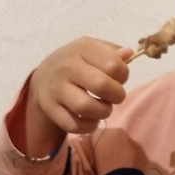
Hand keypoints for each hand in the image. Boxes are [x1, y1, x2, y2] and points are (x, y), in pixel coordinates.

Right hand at [22, 38, 131, 156]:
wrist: (45, 77)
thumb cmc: (78, 63)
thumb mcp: (93, 50)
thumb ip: (113, 52)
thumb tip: (129, 54)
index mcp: (82, 48)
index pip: (113, 65)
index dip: (123, 76)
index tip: (118, 79)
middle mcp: (66, 67)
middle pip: (101, 85)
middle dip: (117, 95)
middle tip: (115, 96)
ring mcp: (56, 89)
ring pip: (86, 107)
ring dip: (103, 112)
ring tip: (104, 108)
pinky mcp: (51, 109)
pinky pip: (74, 125)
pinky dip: (89, 126)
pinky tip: (92, 119)